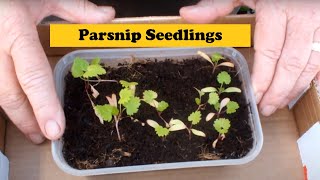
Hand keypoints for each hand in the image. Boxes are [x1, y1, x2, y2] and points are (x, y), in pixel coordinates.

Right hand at [0, 0, 113, 143]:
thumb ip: (77, 8)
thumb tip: (110, 16)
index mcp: (14, 28)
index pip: (32, 74)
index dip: (44, 105)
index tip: (56, 130)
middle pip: (10, 93)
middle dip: (27, 120)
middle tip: (45, 137)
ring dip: (15, 115)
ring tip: (32, 129)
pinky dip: (6, 100)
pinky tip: (18, 108)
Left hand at [180, 0, 319, 115]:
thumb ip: (216, 5)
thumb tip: (186, 16)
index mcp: (277, 10)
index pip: (270, 52)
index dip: (262, 78)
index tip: (254, 97)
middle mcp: (303, 18)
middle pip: (291, 63)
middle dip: (278, 91)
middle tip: (267, 109)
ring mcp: (319, 23)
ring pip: (311, 63)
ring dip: (296, 87)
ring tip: (280, 103)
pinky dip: (315, 74)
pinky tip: (303, 87)